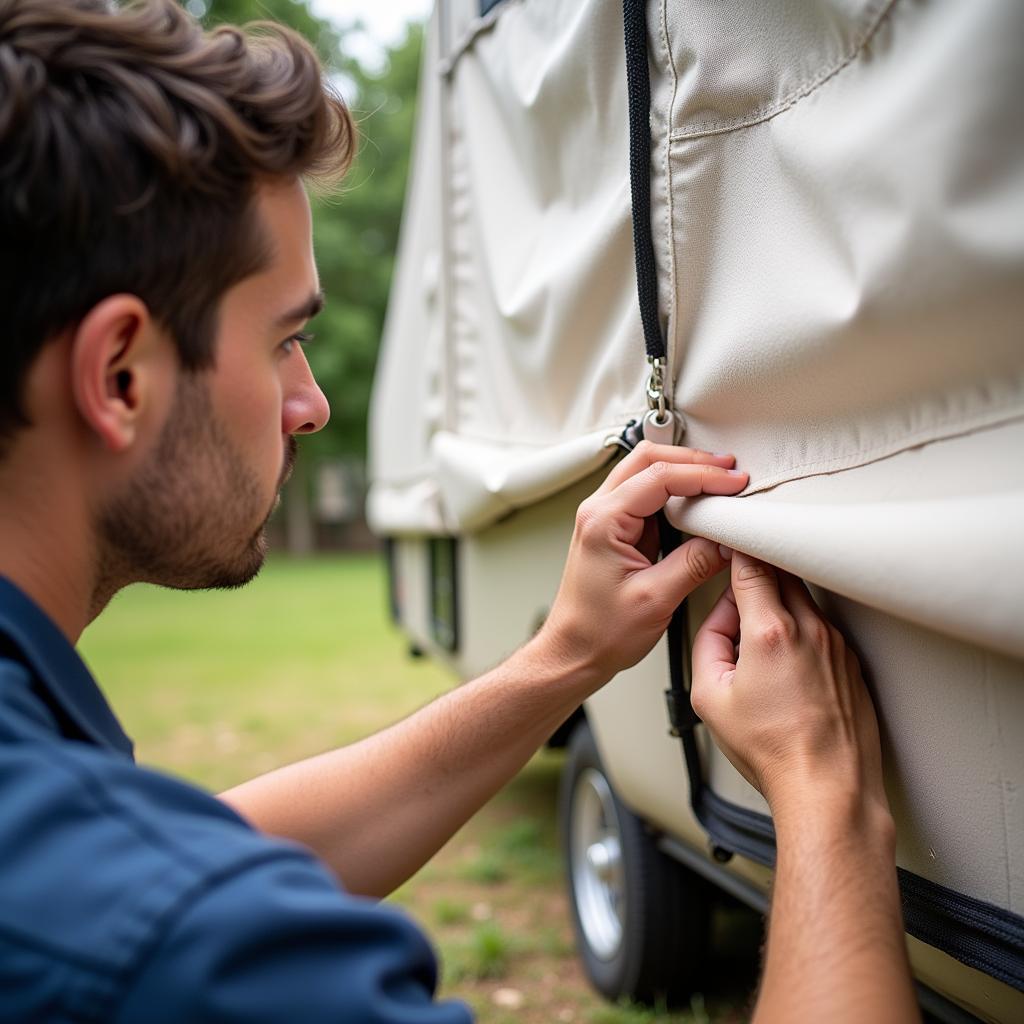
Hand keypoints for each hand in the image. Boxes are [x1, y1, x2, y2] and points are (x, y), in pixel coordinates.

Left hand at [539, 441, 747, 685]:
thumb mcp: (656, 599)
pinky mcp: (613, 530)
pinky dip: (673, 491)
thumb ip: (695, 564)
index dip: (703, 475)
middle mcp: (598, 512)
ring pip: (644, 471)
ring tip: (718, 481)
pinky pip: (644, 495)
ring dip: (682, 471)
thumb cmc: (599, 632)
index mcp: (603, 521)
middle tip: (729, 471)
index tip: (734, 482)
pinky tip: (696, 502)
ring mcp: (604, 518)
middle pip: (648, 459)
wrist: (574, 651)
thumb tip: (726, 540)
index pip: (659, 477)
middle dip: (692, 460)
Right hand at [691, 552, 887, 819]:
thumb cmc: (772, 750)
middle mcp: (810, 630)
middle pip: (783, 572)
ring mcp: (836, 644)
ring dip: (779, 605)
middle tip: (737, 597)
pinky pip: (821, 627)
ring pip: (803, 599)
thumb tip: (719, 620)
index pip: (753, 566)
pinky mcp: (851, 661)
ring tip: (759, 646)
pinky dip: (800, 631)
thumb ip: (707, 642)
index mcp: (770, 633)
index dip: (737, 549)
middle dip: (757, 574)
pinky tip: (785, 667)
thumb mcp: (708, 697)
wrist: (827, 787)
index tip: (728, 545)